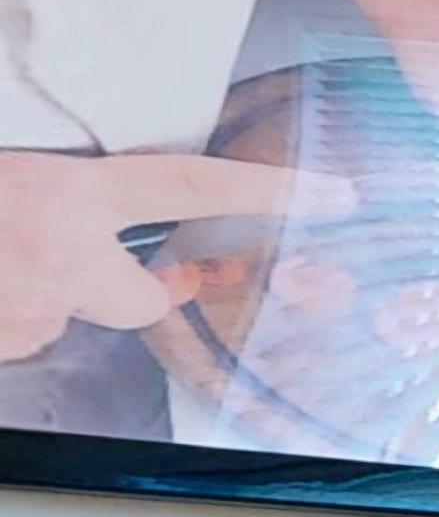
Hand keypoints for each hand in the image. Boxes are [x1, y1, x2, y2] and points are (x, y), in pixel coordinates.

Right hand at [0, 148, 347, 360]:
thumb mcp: (5, 168)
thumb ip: (56, 182)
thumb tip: (88, 199)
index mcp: (65, 195)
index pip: (189, 187)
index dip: (264, 193)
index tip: (329, 197)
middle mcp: (61, 259)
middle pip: (144, 299)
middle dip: (126, 291)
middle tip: (62, 258)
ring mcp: (33, 314)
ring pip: (65, 316)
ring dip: (38, 295)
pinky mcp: (5, 348)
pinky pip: (19, 336)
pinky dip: (4, 314)